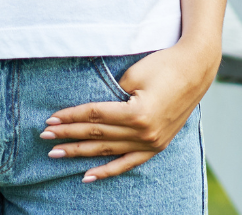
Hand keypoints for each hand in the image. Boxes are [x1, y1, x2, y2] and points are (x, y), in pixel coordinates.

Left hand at [39, 38, 220, 181]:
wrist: (196, 69)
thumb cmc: (163, 65)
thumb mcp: (133, 75)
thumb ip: (112, 95)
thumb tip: (90, 110)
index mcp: (138, 114)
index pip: (95, 117)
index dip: (70, 117)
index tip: (50, 120)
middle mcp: (145, 133)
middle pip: (98, 135)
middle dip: (69, 136)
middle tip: (45, 138)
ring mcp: (152, 142)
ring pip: (108, 151)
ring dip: (81, 153)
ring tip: (57, 154)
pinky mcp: (157, 145)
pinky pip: (129, 163)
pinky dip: (108, 170)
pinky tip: (88, 176)